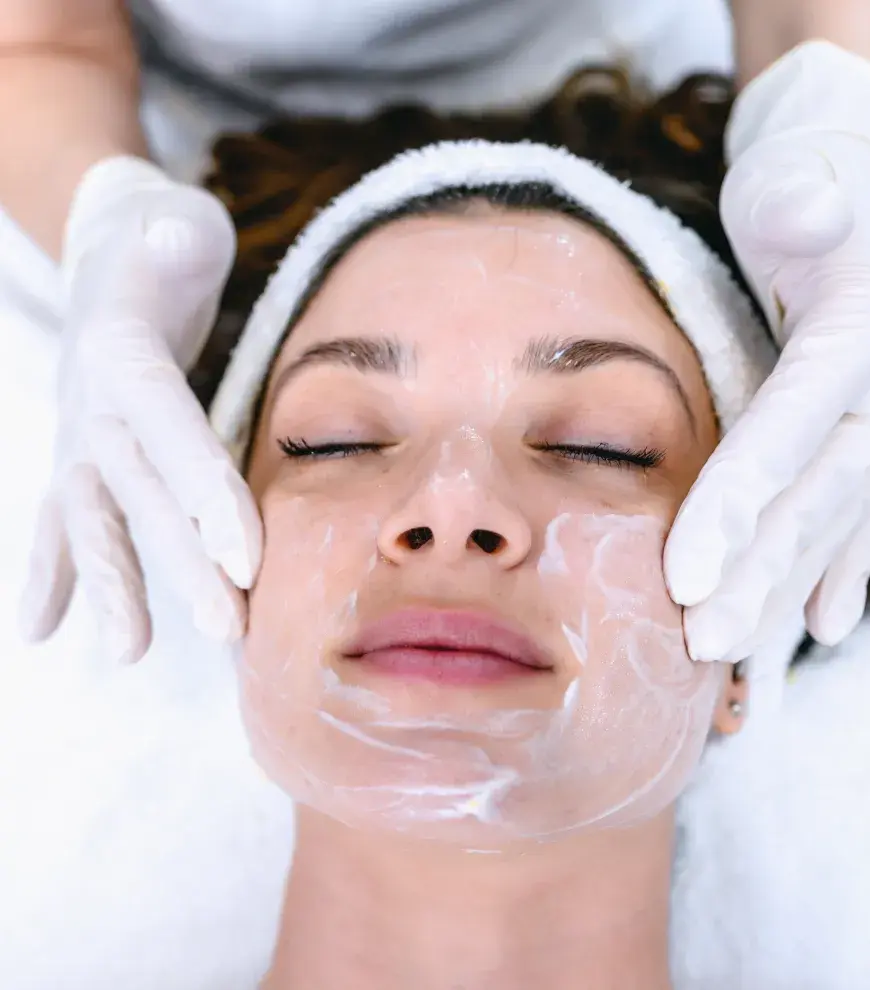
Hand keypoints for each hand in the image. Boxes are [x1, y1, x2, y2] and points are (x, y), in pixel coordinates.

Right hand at [19, 157, 262, 662]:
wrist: (110, 249)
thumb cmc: (163, 241)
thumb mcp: (177, 223)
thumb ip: (175, 235)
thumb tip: (176, 229)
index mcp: (122, 351)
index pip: (168, 428)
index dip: (203, 489)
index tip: (245, 558)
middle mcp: (91, 399)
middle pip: (138, 489)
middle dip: (179, 560)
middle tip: (227, 628)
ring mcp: (80, 432)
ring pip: (93, 516)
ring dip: (114, 584)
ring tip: (131, 653)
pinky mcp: (84, 452)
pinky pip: (63, 516)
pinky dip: (52, 571)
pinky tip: (41, 630)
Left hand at [664, 42, 869, 661]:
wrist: (852, 205)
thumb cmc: (799, 197)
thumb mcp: (793, 181)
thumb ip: (800, 199)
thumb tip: (808, 208)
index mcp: (863, 329)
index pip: (792, 427)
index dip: (741, 501)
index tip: (686, 575)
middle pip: (816, 494)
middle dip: (757, 572)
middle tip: (701, 641)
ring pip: (834, 519)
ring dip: (784, 588)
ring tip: (733, 648)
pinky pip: (858, 515)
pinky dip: (837, 570)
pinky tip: (821, 623)